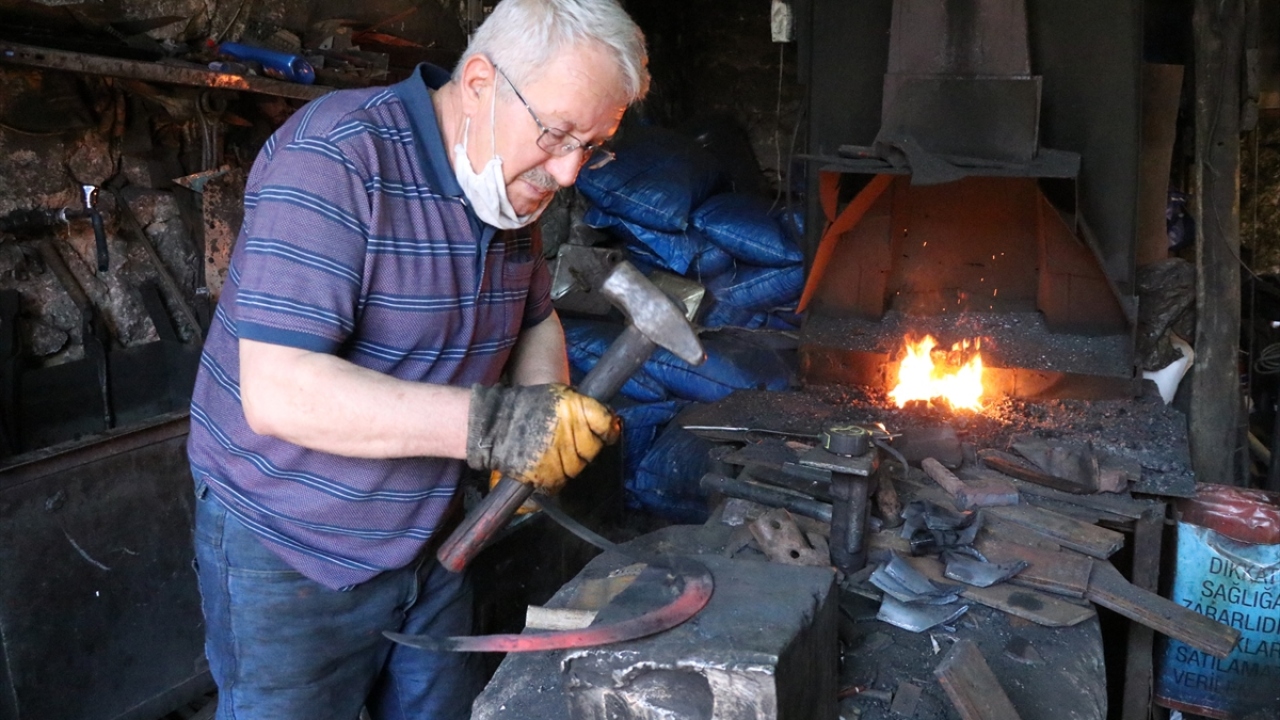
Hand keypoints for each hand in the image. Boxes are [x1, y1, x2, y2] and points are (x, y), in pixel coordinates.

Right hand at [466, 384, 619, 493]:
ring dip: (569, 462)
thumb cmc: (526, 407)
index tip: (604, 431)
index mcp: (573, 409)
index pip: (605, 423)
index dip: (606, 429)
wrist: (494, 424)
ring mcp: (557, 456)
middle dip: (584, 447)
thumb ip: (583, 407)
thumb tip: (610, 424)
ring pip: (578, 467)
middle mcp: (568, 432)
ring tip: (552, 451)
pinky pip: (561, 482)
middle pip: (593, 449)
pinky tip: (546, 464)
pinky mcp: (545, 475)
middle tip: (568, 440)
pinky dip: (555, 476)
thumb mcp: (558, 396)